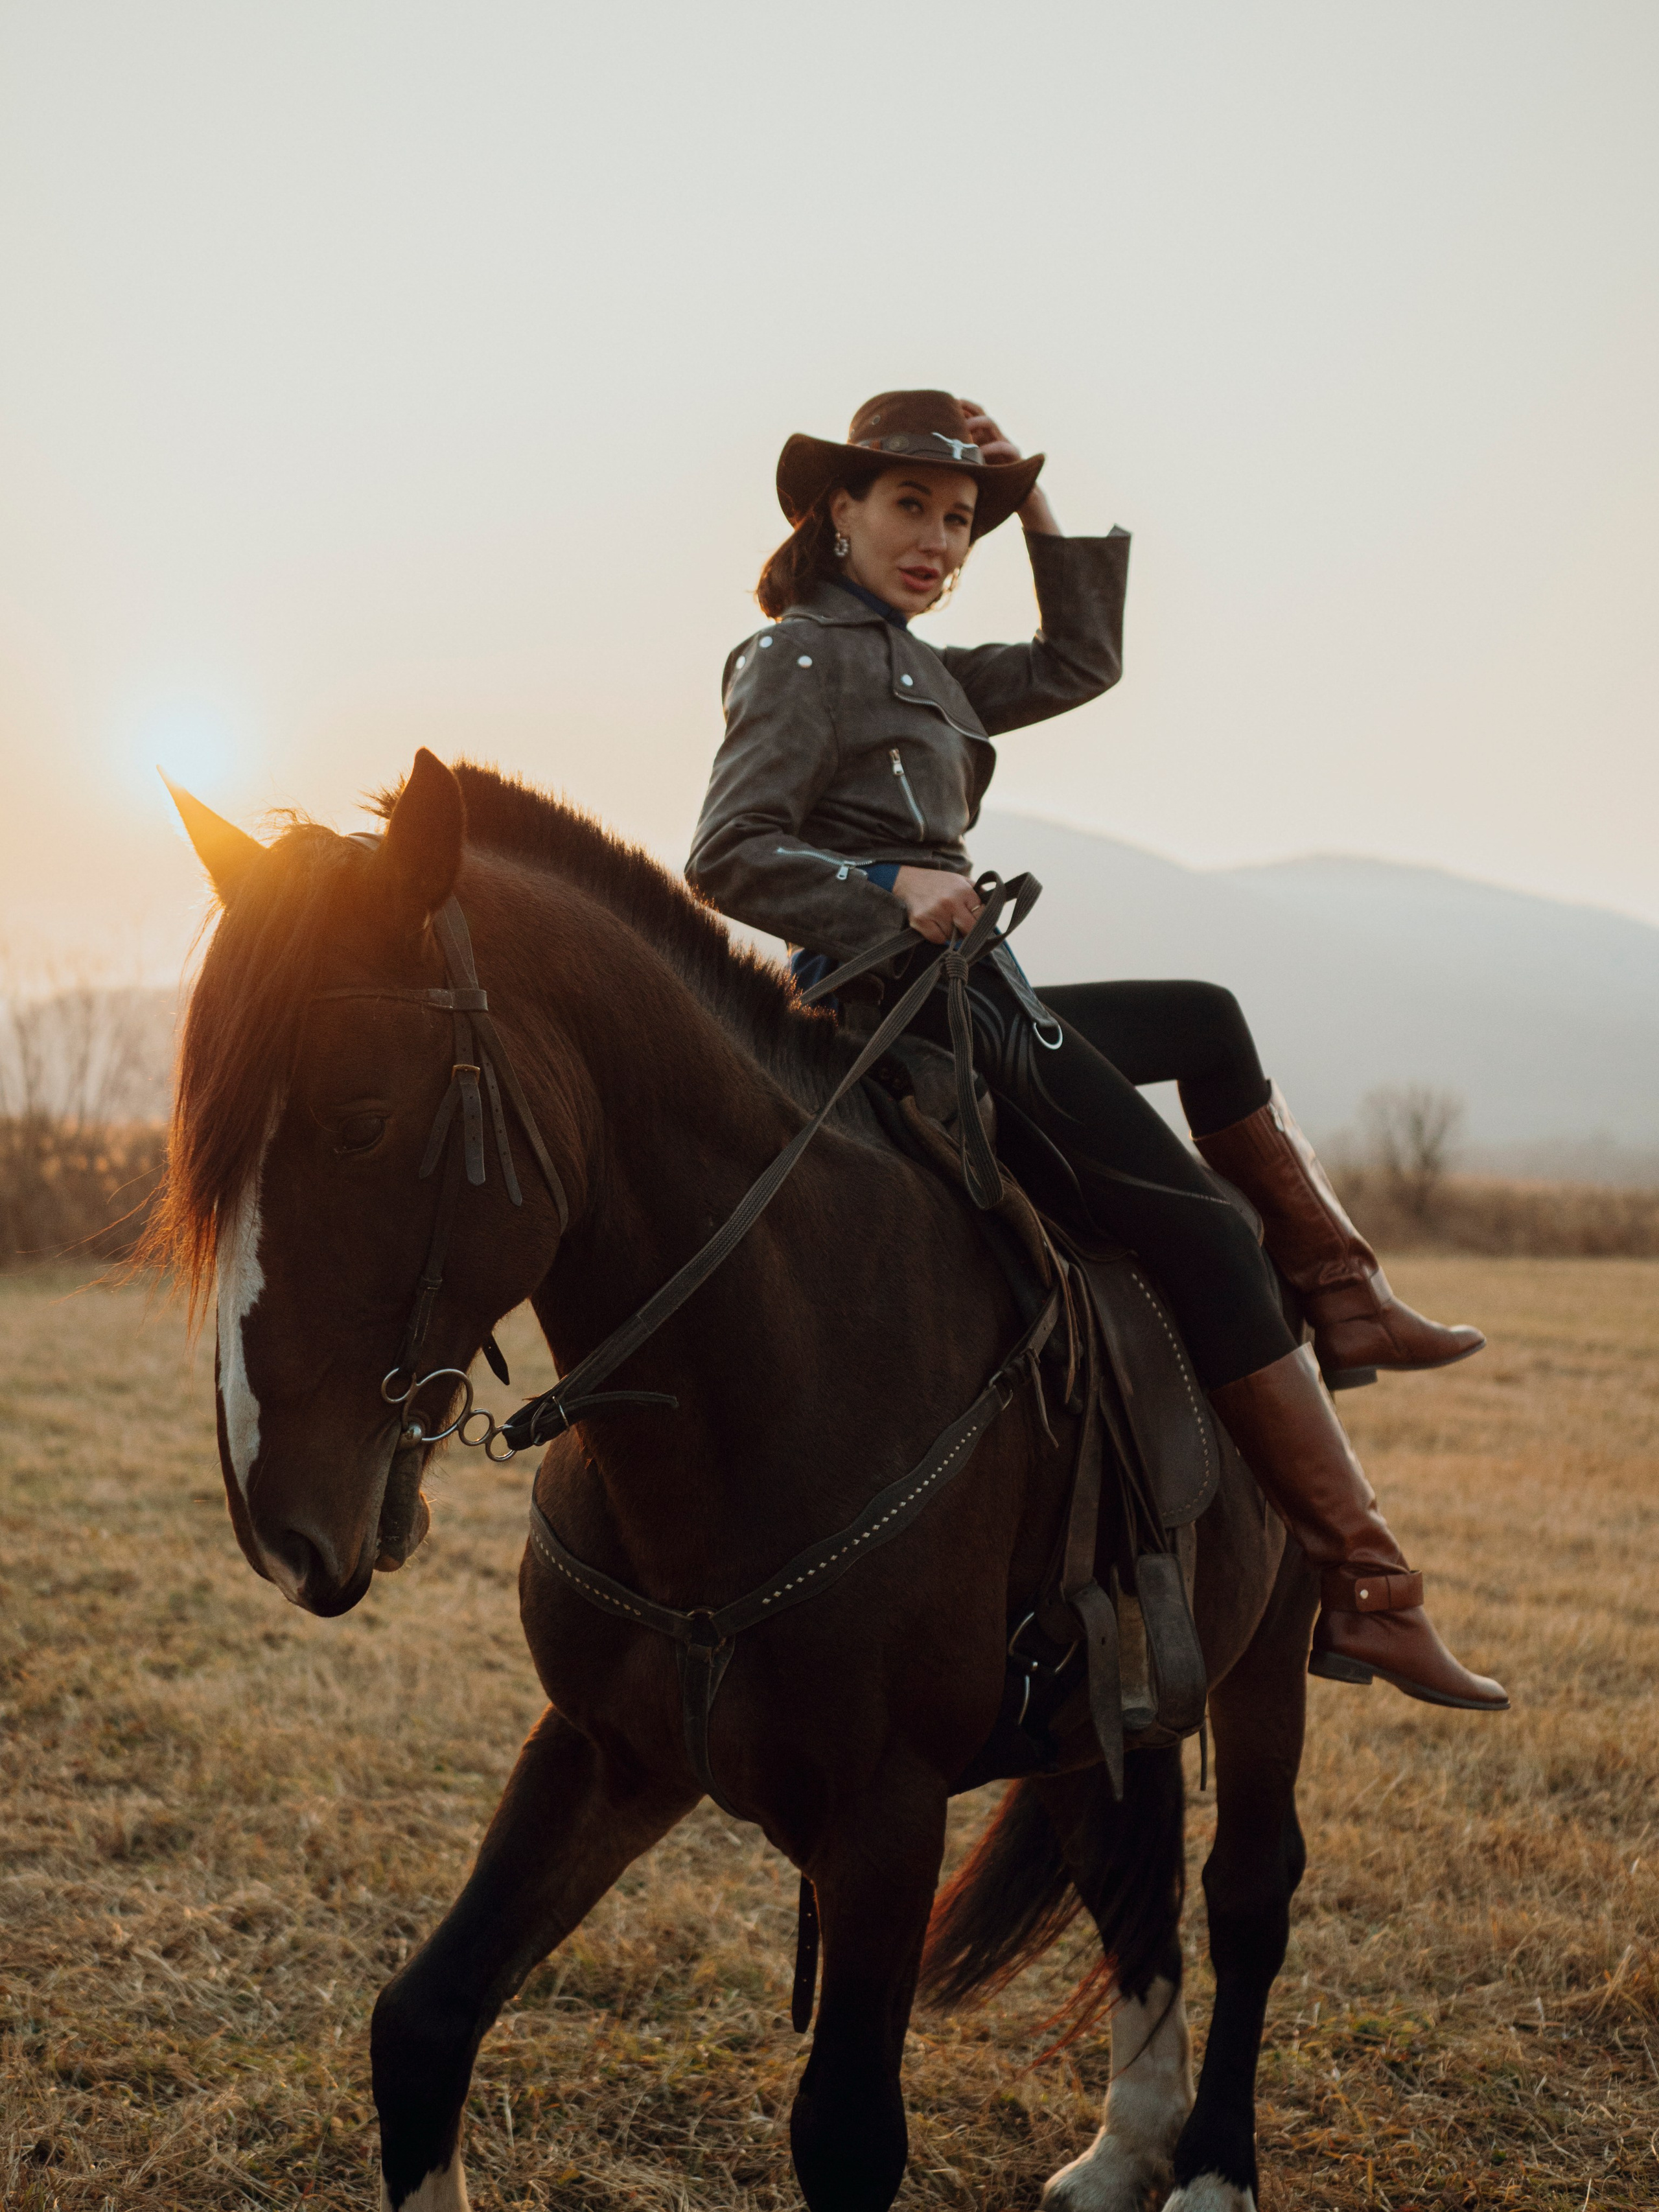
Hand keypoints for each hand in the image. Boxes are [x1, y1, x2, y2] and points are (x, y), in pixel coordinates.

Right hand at [893, 865, 983, 944]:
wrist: (908, 880)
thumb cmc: (939, 883)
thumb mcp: (962, 881)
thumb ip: (979, 893)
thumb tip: (995, 910)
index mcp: (963, 890)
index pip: (982, 916)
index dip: (979, 921)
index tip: (974, 921)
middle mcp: (950, 901)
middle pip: (969, 930)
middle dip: (967, 931)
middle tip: (962, 927)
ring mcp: (934, 911)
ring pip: (953, 937)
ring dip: (951, 933)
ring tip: (944, 920)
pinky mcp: (921, 921)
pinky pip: (938, 939)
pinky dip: (937, 935)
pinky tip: (933, 924)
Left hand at [957, 398, 1059, 534]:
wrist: (1018, 498)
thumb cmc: (992, 485)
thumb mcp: (973, 471)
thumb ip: (961, 462)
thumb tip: (935, 460)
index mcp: (984, 438)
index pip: (973, 415)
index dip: (961, 407)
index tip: (946, 403)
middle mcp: (994, 437)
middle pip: (981, 413)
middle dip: (967, 408)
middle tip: (953, 407)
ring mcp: (1004, 443)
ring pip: (991, 423)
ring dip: (976, 423)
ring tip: (963, 428)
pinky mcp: (1014, 455)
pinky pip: (1002, 446)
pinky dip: (989, 448)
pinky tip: (978, 453)